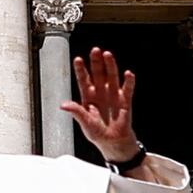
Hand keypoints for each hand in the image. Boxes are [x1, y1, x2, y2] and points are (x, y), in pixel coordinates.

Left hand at [67, 43, 140, 166]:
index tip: (78, 59)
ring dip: (110, 66)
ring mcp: (113, 95)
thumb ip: (76, 112)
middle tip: (95, 50)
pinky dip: (128, 81)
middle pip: (98, 74)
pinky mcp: (125, 101)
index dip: (81, 70)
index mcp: (88, 97)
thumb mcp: (85, 123)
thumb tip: (63, 105)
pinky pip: (127, 89)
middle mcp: (100, 93)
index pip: (83, 80)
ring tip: (108, 55)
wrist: (113, 142)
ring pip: (111, 77)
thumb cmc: (97, 133)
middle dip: (96, 62)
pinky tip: (128, 74)